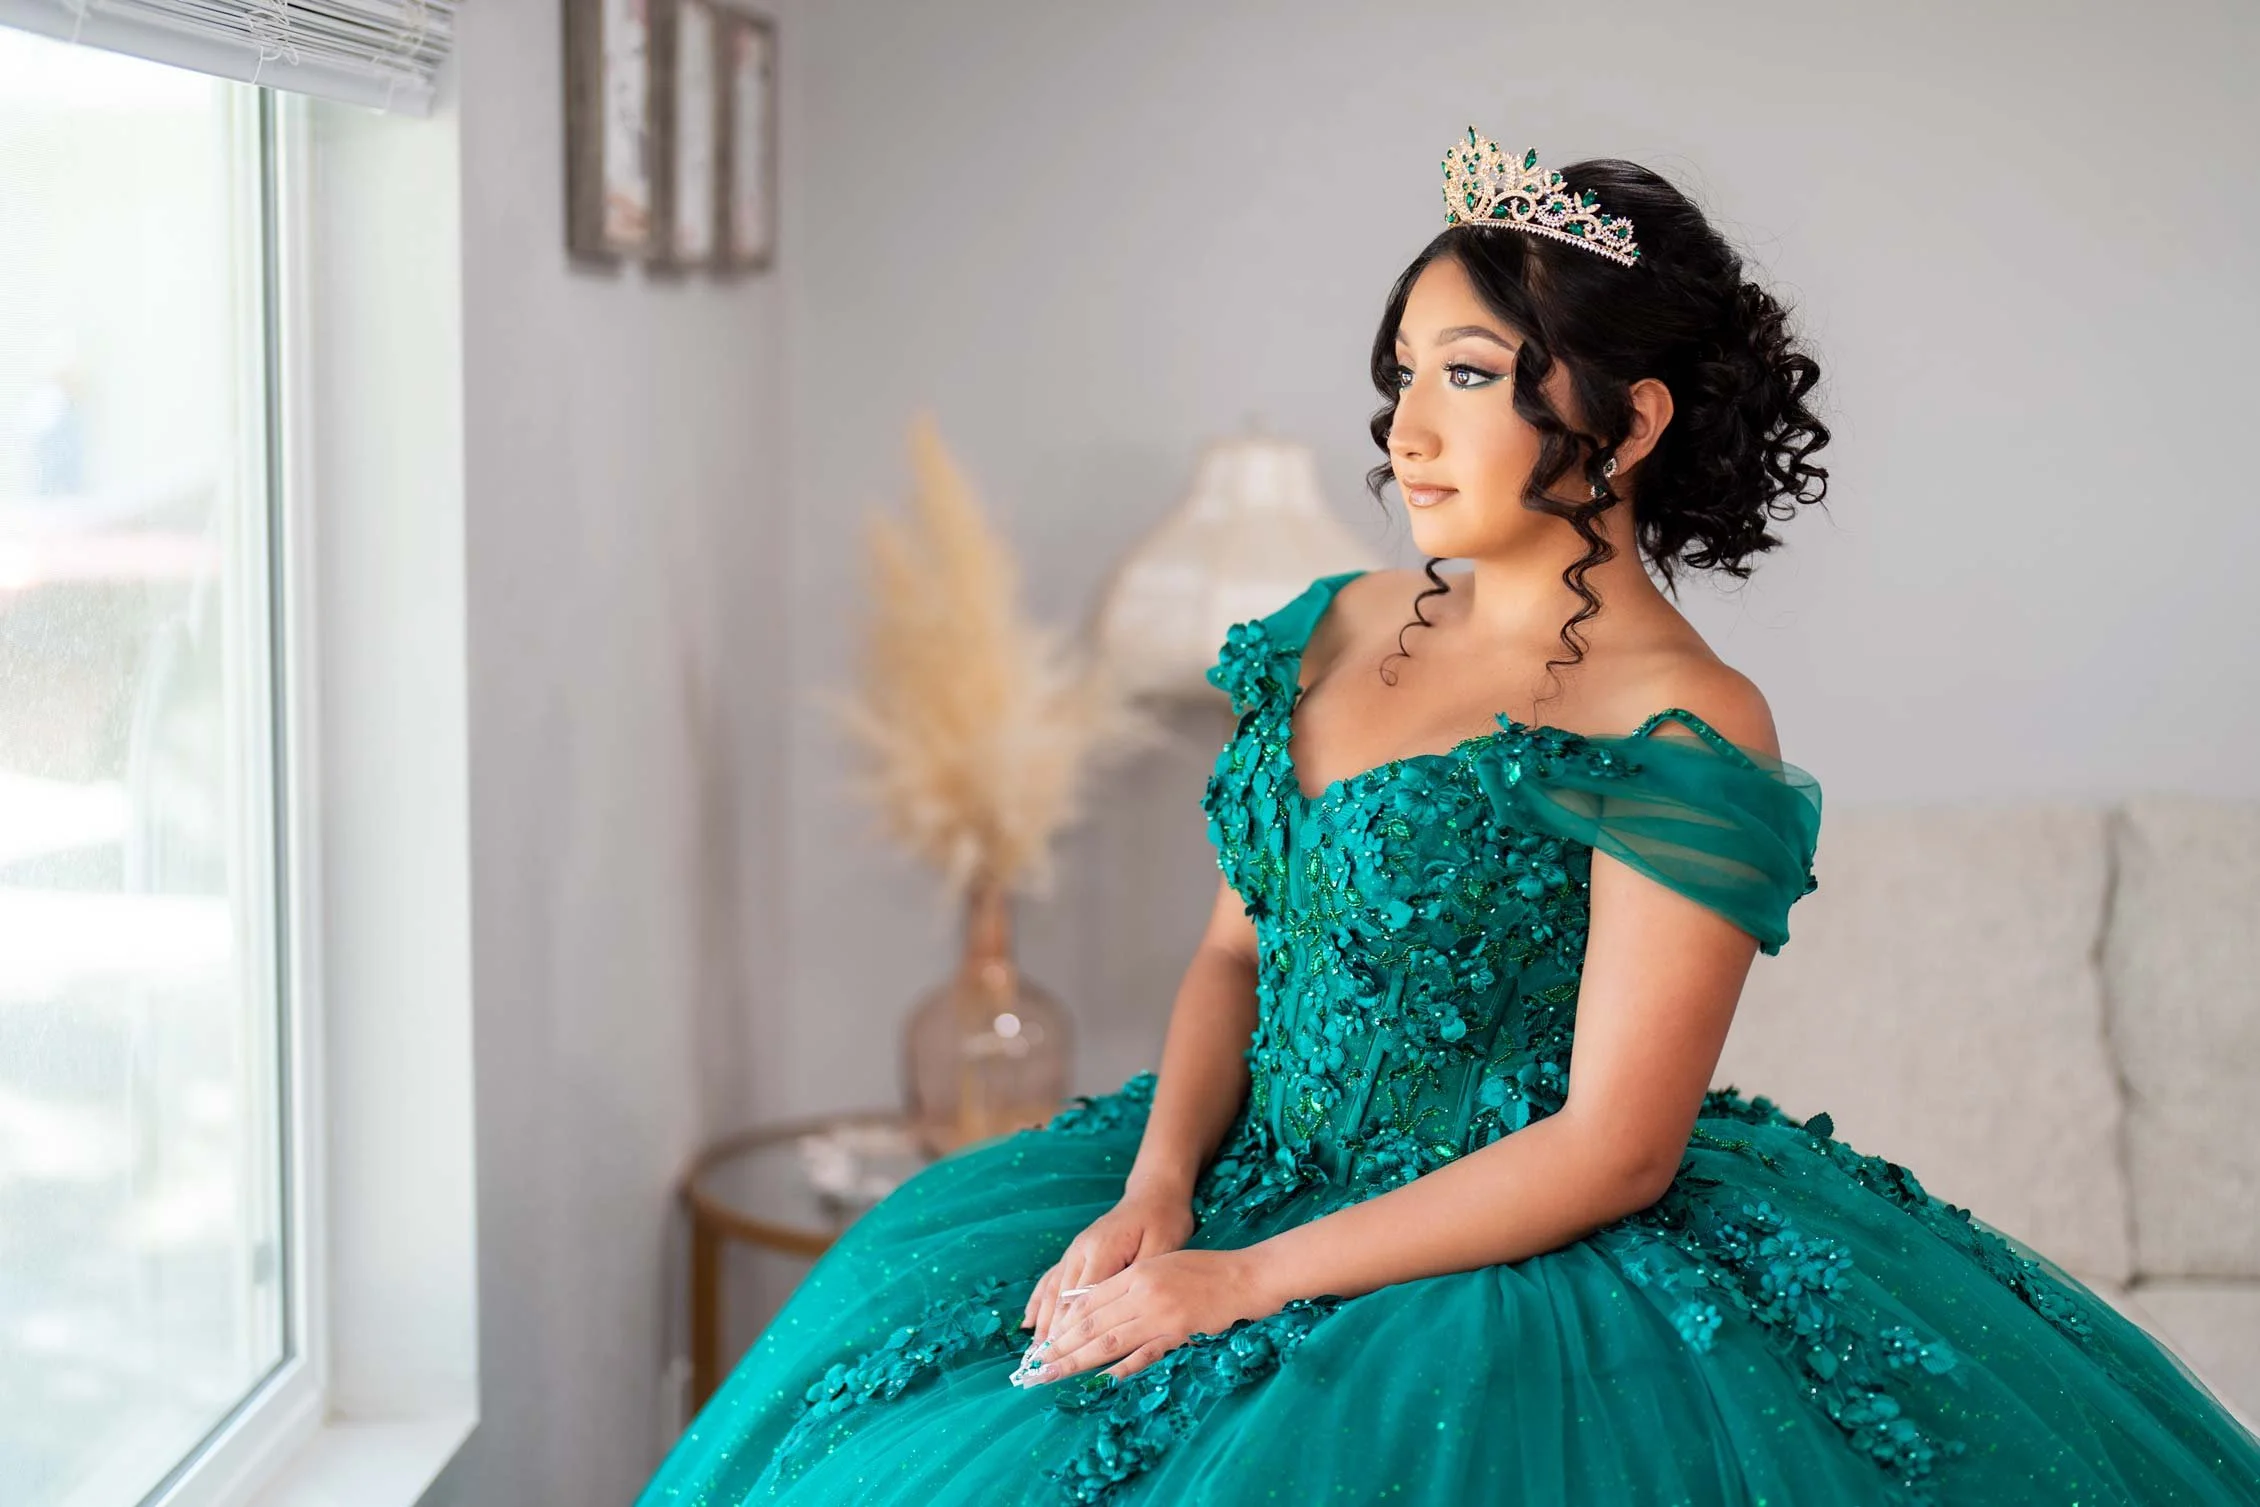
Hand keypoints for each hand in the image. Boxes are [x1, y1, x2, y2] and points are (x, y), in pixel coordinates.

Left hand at [1013, 1246, 1277, 1384]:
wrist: (1245, 1276)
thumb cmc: (1204, 1269)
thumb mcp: (1161, 1265)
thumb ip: (1129, 1284)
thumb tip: (1091, 1303)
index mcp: (1137, 1274)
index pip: (1089, 1301)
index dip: (1063, 1323)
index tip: (1043, 1341)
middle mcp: (1142, 1293)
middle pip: (1092, 1322)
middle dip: (1061, 1346)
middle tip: (1036, 1367)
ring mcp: (1160, 1315)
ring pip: (1109, 1340)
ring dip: (1078, 1360)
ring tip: (1054, 1375)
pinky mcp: (1178, 1334)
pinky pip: (1143, 1354)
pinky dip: (1120, 1368)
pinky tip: (1099, 1380)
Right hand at [1021, 1183, 1194, 1349]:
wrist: (1155, 1193)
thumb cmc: (1164, 1220)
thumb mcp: (1162, 1247)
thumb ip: (1137, 1279)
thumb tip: (1118, 1310)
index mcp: (1102, 1252)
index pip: (1080, 1302)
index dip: (1070, 1334)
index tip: (1062, 1362)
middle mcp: (1081, 1251)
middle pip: (1061, 1301)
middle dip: (1052, 1337)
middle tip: (1042, 1369)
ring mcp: (1075, 1251)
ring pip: (1053, 1292)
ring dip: (1043, 1325)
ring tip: (1034, 1355)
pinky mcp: (1076, 1252)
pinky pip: (1052, 1279)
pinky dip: (1039, 1302)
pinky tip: (1029, 1322)